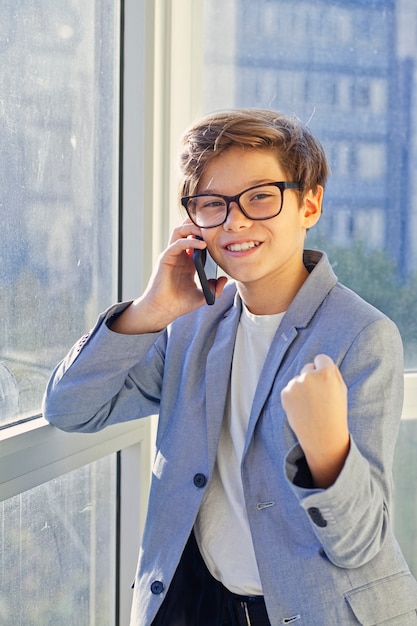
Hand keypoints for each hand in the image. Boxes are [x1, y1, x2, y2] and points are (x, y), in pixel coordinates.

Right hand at [111, 221, 227, 333]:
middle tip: (213, 225)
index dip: (206, 233)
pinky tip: (202, 244)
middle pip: (186, 230)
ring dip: (193, 228)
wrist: (164, 310)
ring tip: (207, 231)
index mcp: (188, 262)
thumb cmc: (179, 304)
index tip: (221, 232)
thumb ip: (215, 289)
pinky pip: (177, 243)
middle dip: (198, 224)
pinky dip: (190, 241)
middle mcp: (179, 255)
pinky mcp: (165, 258)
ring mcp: (171, 255)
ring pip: (179, 231)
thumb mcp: (203, 296)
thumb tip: (224, 279)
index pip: (196, 240)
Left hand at [281, 354, 349, 487]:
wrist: (322, 437)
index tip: (325, 380)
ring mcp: (295, 384)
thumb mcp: (341, 390)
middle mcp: (309, 376)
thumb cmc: (335, 413)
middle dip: (312, 377)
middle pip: (308, 367)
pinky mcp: (285, 393)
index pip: (321, 359)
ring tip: (310, 405)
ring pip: (298, 379)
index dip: (323, 369)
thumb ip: (332, 372)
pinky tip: (302, 408)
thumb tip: (319, 360)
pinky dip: (294, 396)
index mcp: (326, 373)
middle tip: (318, 396)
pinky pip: (290, 389)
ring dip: (302, 388)